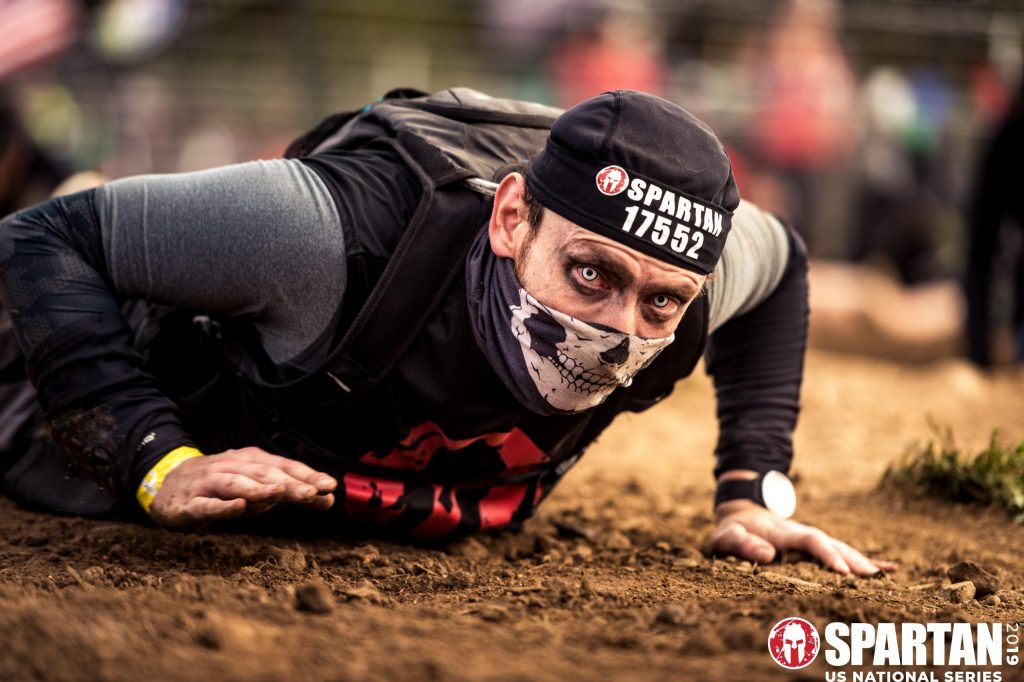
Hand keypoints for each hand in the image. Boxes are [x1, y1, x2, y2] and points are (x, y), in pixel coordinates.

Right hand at [149, 447, 337, 528]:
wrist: (167, 484)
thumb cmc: (220, 487)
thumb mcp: (255, 487)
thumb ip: (285, 494)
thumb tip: (323, 499)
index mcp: (251, 462)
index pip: (284, 467)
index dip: (307, 476)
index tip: (330, 486)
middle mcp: (232, 468)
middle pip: (264, 474)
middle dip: (290, 483)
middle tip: (314, 492)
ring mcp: (209, 483)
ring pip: (237, 483)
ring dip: (259, 488)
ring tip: (280, 493)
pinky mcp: (190, 503)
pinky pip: (208, 505)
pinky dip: (223, 506)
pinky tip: (238, 507)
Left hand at [711, 500, 895, 575]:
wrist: (740, 513)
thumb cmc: (733, 530)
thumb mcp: (728, 537)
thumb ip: (744, 544)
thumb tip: (769, 555)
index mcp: (782, 533)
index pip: (809, 540)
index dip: (826, 554)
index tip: (842, 571)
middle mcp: (801, 534)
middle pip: (832, 544)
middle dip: (853, 560)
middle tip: (873, 578)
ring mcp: (809, 539)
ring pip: (840, 548)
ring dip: (860, 561)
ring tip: (883, 577)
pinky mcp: (812, 546)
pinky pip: (840, 552)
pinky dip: (861, 560)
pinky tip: (885, 570)